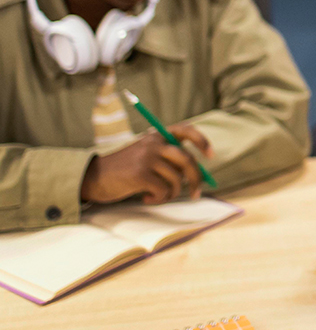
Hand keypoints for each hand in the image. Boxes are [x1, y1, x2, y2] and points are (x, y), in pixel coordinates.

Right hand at [80, 127, 212, 204]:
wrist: (93, 178)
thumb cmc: (125, 172)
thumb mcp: (147, 158)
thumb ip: (168, 161)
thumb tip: (196, 176)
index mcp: (156, 136)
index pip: (186, 130)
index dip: (201, 141)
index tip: (210, 156)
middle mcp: (153, 143)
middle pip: (188, 160)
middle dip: (196, 179)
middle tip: (197, 194)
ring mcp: (146, 158)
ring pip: (176, 180)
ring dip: (171, 194)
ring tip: (157, 196)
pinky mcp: (140, 174)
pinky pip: (163, 191)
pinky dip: (158, 199)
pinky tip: (145, 198)